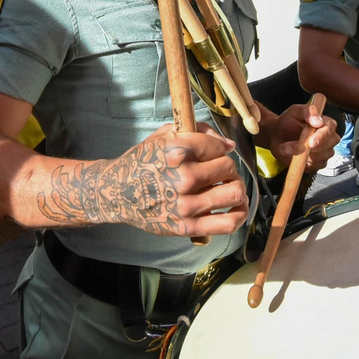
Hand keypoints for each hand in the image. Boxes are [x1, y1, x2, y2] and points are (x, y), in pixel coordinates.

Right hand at [41, 124, 246, 237]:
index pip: (218, 147)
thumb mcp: (163, 136)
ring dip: (236, 188)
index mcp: (177, 152)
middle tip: (220, 172)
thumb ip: (197, 132)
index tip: (215, 153)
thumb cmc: (142, 163)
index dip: (219, 148)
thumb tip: (227, 144)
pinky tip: (237, 208)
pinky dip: (240, 214)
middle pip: (228, 168)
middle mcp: (183, 178)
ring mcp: (187, 205)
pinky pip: (228, 223)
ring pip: (234, 193)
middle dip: (227, 168)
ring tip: (228, 188)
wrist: (118, 193)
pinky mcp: (188, 227)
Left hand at [268, 103, 338, 168]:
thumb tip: (318, 121)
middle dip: (309, 148)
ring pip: (321, 158)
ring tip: (285, 148)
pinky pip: (314, 167)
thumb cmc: (287, 122)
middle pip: (329, 146)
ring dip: (301, 155)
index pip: (330, 129)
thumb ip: (307, 111)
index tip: (311, 142)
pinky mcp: (317, 164)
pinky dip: (302, 163)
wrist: (276, 136)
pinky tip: (293, 157)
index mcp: (326, 123)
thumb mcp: (294, 111)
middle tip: (288, 146)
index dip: (322, 136)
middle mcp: (329, 139)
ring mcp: (324, 153)